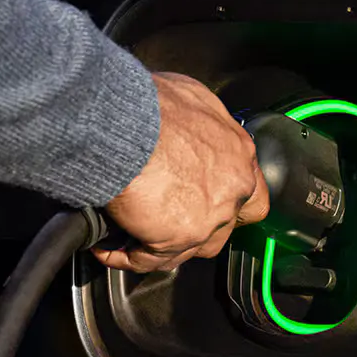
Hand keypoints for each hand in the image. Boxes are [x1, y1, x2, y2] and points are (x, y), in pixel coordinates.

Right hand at [97, 72, 268, 272]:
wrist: (123, 121)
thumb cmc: (147, 103)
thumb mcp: (187, 97)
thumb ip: (196, 124)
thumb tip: (180, 130)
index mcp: (237, 150)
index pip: (249, 189)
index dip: (225, 200)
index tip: (205, 202)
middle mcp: (233, 185)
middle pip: (224, 225)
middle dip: (195, 228)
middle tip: (163, 221)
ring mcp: (212, 214)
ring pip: (191, 248)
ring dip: (161, 245)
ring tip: (131, 236)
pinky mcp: (182, 236)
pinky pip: (152, 260)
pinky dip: (126, 256)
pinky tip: (107, 247)